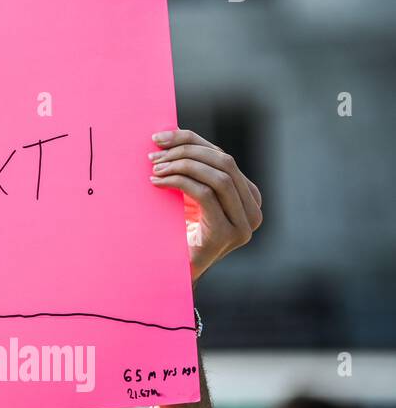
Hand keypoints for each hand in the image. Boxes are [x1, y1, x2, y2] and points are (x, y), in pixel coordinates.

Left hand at [149, 129, 261, 281]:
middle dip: (185, 151)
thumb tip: (169, 134)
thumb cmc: (178, 231)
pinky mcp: (228, 234)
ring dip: (181, 166)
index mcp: (248, 195)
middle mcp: (253, 209)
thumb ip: (191, 170)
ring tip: (154, 168)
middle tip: (153, 155)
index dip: (190, 140)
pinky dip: (179, 182)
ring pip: (218, 176)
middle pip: (223, 161)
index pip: (221, 155)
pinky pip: (206, 195)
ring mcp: (244, 224)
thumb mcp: (189, 196)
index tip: (158, 137)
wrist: (173, 272)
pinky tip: (157, 183)